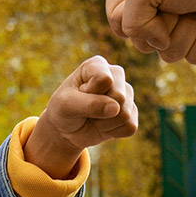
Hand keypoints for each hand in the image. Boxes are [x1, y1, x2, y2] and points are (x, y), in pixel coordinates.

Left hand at [27, 56, 139, 177]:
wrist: (66, 131)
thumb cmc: (63, 111)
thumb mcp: (66, 105)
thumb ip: (89, 104)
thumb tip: (117, 108)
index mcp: (97, 65)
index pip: (104, 80)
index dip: (89, 93)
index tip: (79, 94)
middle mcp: (116, 75)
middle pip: (119, 97)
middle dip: (98, 111)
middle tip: (86, 110)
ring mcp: (127, 93)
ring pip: (125, 114)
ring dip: (104, 123)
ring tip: (94, 117)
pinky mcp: (132, 112)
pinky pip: (130, 127)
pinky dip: (113, 132)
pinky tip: (104, 125)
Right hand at [106, 0, 195, 63]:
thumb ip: (127, 19)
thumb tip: (155, 44)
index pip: (116, 21)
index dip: (132, 19)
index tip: (151, 2)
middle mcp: (151, 11)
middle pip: (141, 43)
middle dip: (164, 27)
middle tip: (179, 5)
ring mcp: (175, 28)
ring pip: (167, 55)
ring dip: (186, 34)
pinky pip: (192, 59)